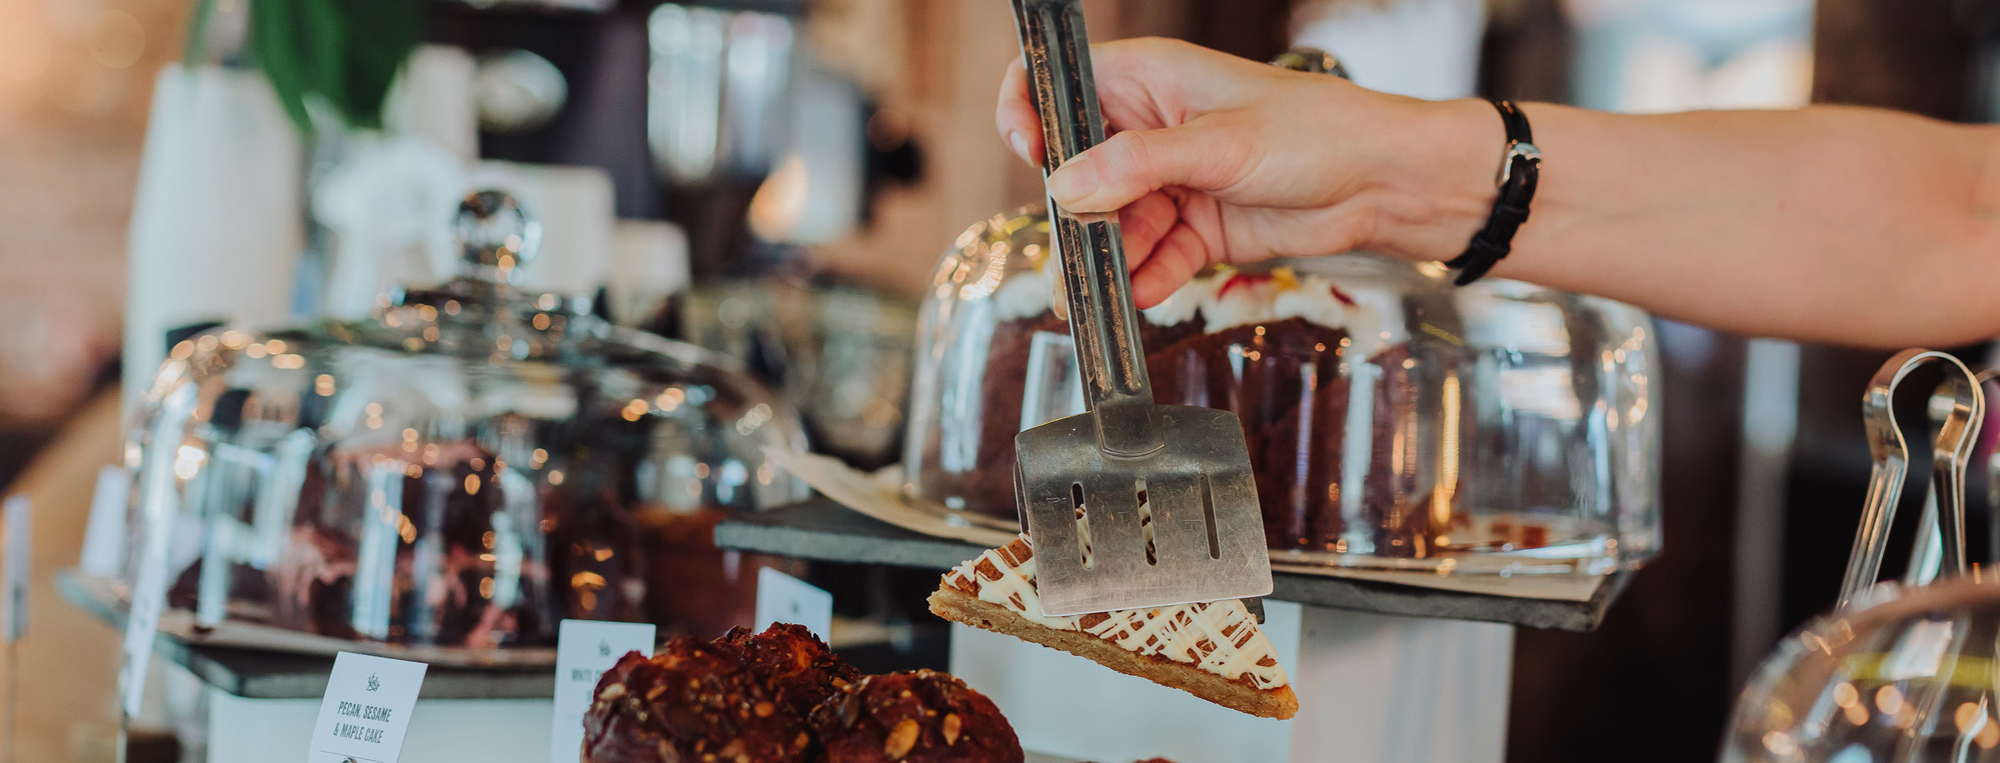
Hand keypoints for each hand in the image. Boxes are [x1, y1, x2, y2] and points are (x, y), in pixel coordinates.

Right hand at [996, 38, 1494, 306]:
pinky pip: (1151, 256)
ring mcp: (1169, 181)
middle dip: (1072, 216)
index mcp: (1146, 79)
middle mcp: (1147, 128)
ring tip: (1101, 292)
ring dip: (1106, 259)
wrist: (1382, 185)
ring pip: (1111, 224)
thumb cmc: (1317, 132)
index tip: (1032, 156)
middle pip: (1076, 172)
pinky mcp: (1193, 228)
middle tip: (1071, 254)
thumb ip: (1138, 165)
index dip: (1030, 116)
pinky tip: (1146, 295)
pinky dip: (1145, 278)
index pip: (1055, 84)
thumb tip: (1065, 187)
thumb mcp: (1220, 143)